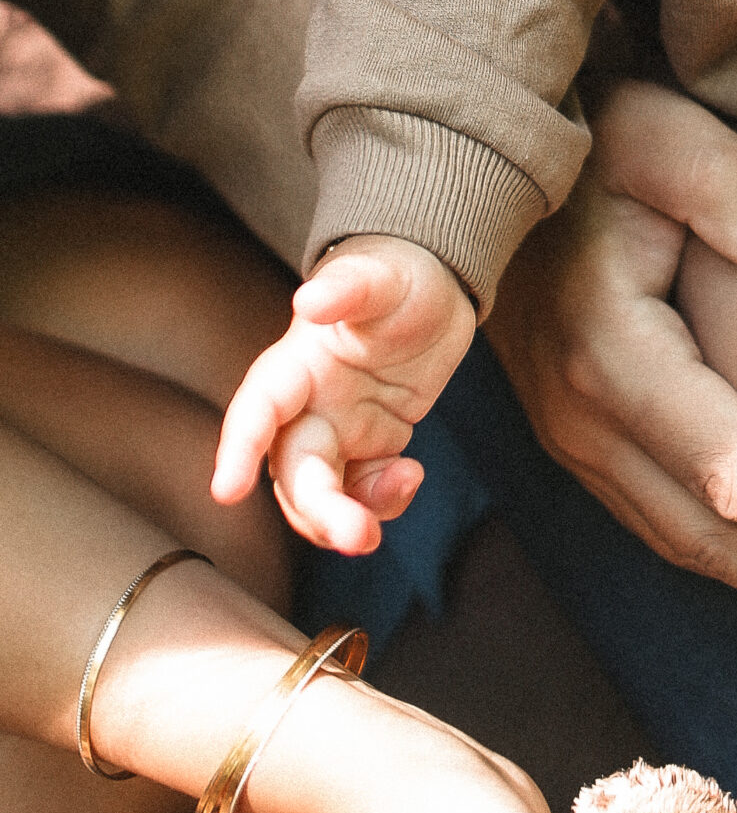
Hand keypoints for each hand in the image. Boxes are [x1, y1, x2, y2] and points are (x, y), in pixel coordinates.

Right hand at [213, 236, 474, 554]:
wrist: (435, 288)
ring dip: (342, 523)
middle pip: (294, 470)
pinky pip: (362, 494)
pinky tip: (410, 477)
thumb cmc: (397, 275)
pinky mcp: (370, 447)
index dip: (239, 448)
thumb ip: (347, 287)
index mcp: (295, 364)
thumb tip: (310, 299)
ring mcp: (337, 430)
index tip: (226, 491)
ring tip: (375, 532)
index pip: (258, 407)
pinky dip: (380, 503)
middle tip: (360, 537)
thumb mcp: (380, 277)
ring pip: (321, 495)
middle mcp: (307, 405)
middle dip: (320, 510)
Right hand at [485, 79, 736, 664]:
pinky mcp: (586, 438)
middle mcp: (584, 419)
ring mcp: (576, 437)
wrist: (489, 161)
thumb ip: (726, 184)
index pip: (728, 468)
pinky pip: (667, 520)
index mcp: (609, 352)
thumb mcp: (660, 131)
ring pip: (686, 543)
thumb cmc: (598, 135)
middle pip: (710, 537)